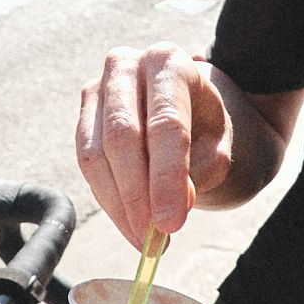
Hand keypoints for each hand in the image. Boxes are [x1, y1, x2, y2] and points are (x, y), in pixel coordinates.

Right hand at [77, 43, 233, 245]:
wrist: (187, 108)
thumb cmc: (206, 126)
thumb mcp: (220, 144)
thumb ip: (204, 169)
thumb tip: (177, 203)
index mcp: (168, 62)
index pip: (167, 123)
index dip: (167, 177)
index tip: (171, 224)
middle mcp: (126, 65)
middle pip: (123, 136)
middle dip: (137, 195)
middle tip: (153, 241)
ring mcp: (97, 89)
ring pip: (96, 155)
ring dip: (119, 206)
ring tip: (145, 241)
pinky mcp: (83, 116)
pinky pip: (87, 165)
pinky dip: (108, 201)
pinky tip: (130, 224)